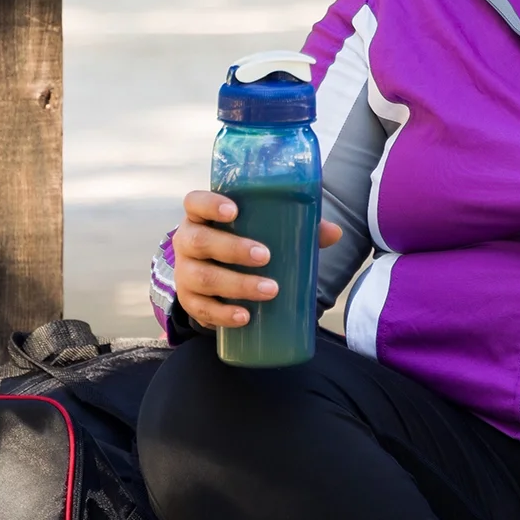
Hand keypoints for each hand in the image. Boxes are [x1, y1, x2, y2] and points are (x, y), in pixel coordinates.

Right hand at [171, 189, 342, 330]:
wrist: (219, 282)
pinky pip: (202, 309)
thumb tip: (334, 232)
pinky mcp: (190, 301)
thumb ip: (297, 228)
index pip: (195, 202)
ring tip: (269, 290)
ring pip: (203, 277)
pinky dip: (224, 314)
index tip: (235, 211)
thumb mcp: (264, 233)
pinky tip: (245, 317)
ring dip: (237, 284)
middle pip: (200, 241)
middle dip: (233, 249)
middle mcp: (188, 241)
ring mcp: (185, 273)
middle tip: (265, 256)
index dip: (210, 204)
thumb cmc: (244, 244)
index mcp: (203, 217)